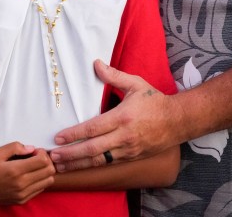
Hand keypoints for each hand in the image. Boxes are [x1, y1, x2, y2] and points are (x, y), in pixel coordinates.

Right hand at [0, 142, 55, 205]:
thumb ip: (14, 147)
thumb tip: (31, 148)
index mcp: (15, 171)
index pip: (43, 161)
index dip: (42, 152)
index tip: (34, 150)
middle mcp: (22, 184)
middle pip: (49, 171)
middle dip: (46, 160)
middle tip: (36, 157)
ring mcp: (23, 194)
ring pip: (48, 181)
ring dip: (45, 171)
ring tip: (34, 166)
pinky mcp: (22, 200)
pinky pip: (41, 189)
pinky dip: (40, 180)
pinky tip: (29, 175)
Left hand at [50, 60, 178, 171]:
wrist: (178, 121)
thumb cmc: (155, 101)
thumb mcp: (136, 84)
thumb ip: (114, 75)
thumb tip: (96, 64)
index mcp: (123, 117)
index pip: (93, 128)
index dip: (74, 135)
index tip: (58, 139)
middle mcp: (124, 136)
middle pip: (92, 149)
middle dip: (71, 155)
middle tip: (53, 158)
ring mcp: (128, 150)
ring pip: (99, 161)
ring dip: (78, 164)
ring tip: (60, 167)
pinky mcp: (132, 158)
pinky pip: (109, 164)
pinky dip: (93, 166)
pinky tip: (81, 167)